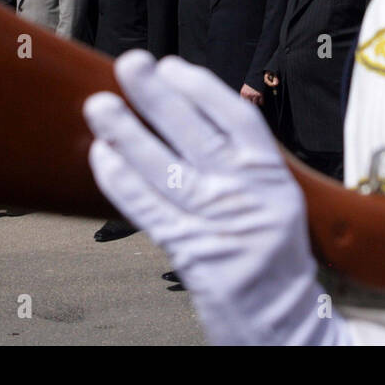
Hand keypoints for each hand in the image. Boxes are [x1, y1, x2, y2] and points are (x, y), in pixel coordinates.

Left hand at [84, 51, 344, 345]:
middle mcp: (245, 194)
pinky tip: (102, 156)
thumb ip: (240, 161)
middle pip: (195, 134)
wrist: (284, 320)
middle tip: (130, 65)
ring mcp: (217, 223)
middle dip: (158, 96)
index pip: (237, 118)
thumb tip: (187, 112)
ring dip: (127, 134)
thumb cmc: (273, 254)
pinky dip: (121, 182)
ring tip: (100, 106)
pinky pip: (148, 210)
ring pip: (163, 168)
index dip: (202, 88)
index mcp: (271, 175)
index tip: (171, 66)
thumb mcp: (275, 197)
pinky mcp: (191, 252)